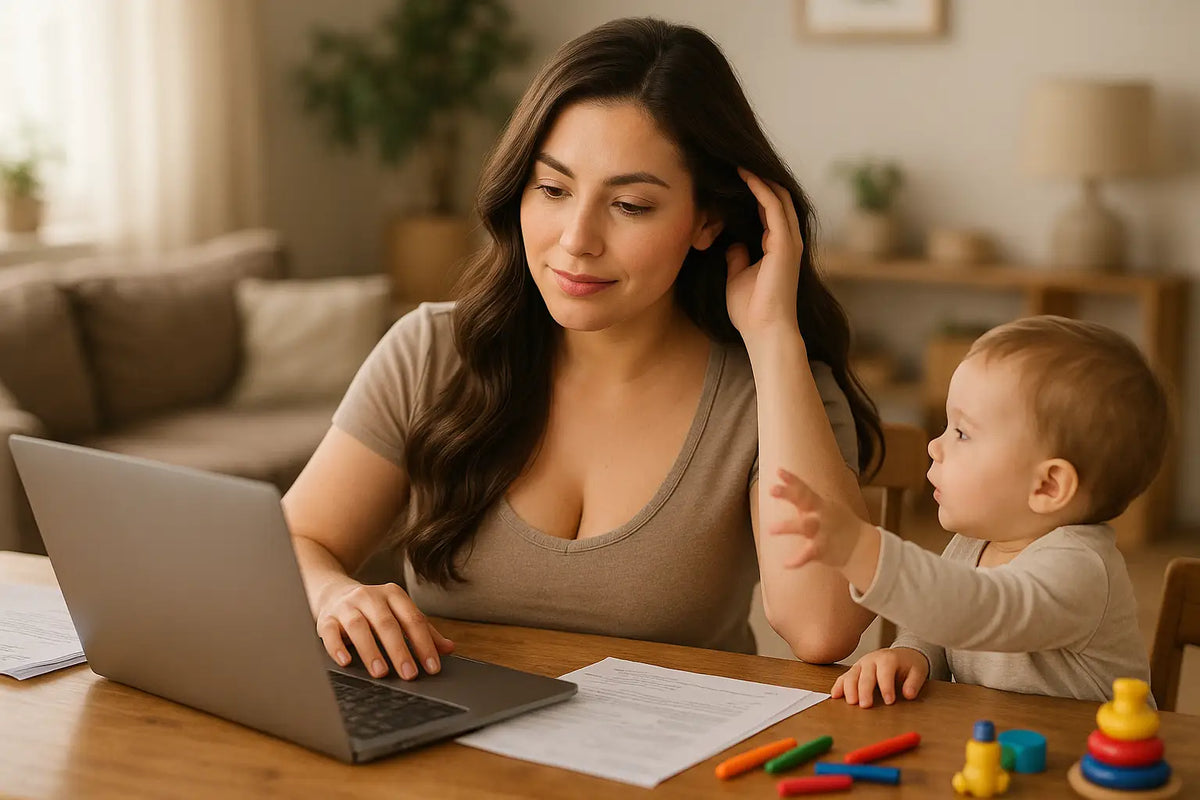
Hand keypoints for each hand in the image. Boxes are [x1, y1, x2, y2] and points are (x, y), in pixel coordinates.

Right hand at [315, 580, 454, 679]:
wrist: (334, 592)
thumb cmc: (373, 610)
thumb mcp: (398, 614)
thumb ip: (422, 631)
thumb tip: (449, 649)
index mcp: (393, 594)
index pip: (413, 619)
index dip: (424, 643)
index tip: (432, 666)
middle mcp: (370, 597)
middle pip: (387, 624)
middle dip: (400, 651)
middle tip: (410, 674)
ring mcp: (346, 606)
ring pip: (359, 627)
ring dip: (371, 651)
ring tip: (381, 672)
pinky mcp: (326, 618)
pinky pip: (330, 632)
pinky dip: (338, 647)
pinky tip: (346, 661)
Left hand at [725, 168, 802, 342]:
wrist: (764, 331)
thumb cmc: (750, 311)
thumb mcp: (737, 276)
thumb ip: (737, 257)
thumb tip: (731, 243)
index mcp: (778, 247)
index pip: (767, 209)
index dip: (752, 191)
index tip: (731, 176)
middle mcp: (787, 240)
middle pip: (776, 198)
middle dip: (757, 178)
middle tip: (734, 160)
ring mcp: (789, 241)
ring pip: (777, 197)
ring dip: (759, 178)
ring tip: (738, 161)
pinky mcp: (785, 243)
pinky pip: (773, 207)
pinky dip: (759, 189)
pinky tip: (745, 176)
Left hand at [768, 467, 872, 569]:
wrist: (860, 546)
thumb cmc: (837, 523)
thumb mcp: (823, 507)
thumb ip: (804, 498)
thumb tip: (784, 484)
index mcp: (819, 504)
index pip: (804, 488)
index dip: (791, 480)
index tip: (778, 471)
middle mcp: (820, 514)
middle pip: (804, 501)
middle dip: (788, 494)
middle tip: (772, 489)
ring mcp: (822, 531)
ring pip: (804, 527)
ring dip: (787, 527)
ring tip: (769, 529)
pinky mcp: (822, 549)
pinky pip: (809, 554)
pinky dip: (798, 560)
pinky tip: (786, 564)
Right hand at [831, 647, 929, 707]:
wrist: (902, 654)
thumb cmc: (909, 665)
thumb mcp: (918, 671)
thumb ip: (914, 683)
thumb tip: (909, 695)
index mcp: (888, 659)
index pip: (885, 672)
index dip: (886, 686)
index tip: (889, 701)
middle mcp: (871, 660)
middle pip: (865, 675)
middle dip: (864, 690)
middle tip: (866, 705)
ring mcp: (861, 665)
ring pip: (851, 675)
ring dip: (849, 689)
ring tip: (852, 703)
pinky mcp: (855, 671)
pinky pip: (844, 677)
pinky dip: (839, 686)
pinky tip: (835, 696)